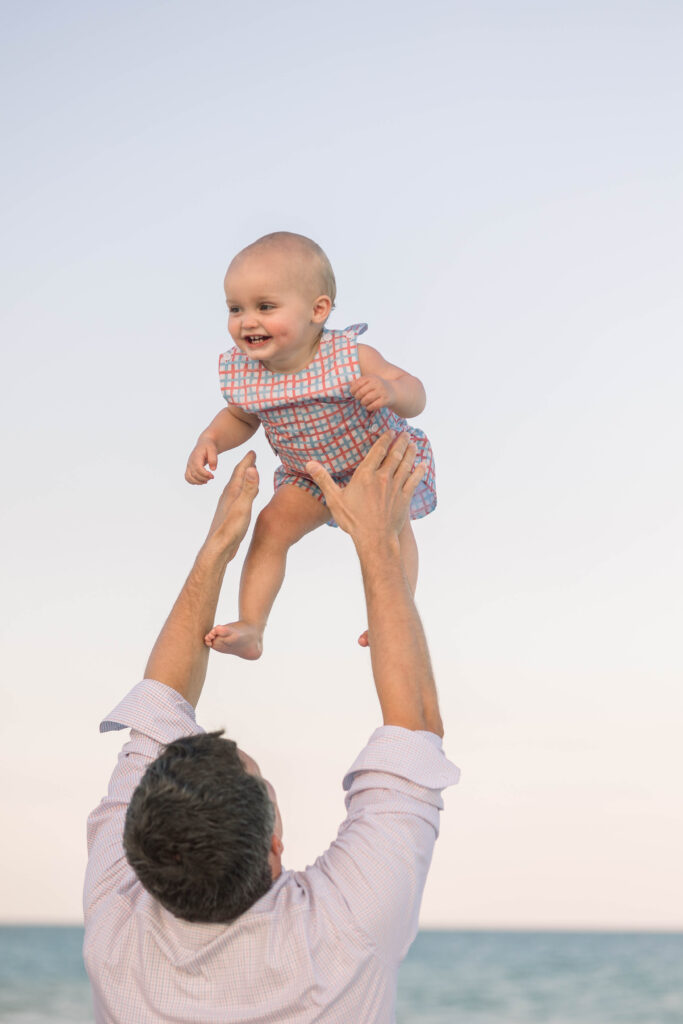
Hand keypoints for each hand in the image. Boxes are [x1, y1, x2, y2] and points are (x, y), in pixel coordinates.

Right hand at [186, 437, 217, 483]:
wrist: (204, 443)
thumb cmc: (209, 446)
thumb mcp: (213, 450)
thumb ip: (213, 459)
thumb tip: (213, 469)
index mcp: (196, 457)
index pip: (198, 468)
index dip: (205, 474)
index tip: (212, 476)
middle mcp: (190, 462)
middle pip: (194, 474)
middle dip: (204, 478)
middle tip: (212, 477)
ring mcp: (188, 465)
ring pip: (189, 477)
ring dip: (198, 482)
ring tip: (207, 481)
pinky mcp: (189, 468)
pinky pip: (187, 477)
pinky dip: (193, 482)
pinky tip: (202, 481)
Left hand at [206, 450, 258, 552]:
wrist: (218, 547)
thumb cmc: (231, 528)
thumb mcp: (243, 507)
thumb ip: (248, 488)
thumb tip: (252, 468)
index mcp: (232, 492)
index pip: (240, 472)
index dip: (247, 460)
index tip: (253, 450)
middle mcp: (228, 496)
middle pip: (237, 477)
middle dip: (245, 467)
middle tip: (251, 457)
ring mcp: (228, 506)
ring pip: (237, 488)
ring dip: (243, 479)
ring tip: (249, 474)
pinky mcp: (230, 515)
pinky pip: (237, 498)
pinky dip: (242, 492)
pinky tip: (242, 498)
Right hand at [306, 432, 424, 544]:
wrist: (375, 539)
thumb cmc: (353, 520)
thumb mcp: (334, 499)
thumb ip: (323, 479)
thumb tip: (309, 463)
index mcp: (366, 475)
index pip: (378, 451)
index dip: (385, 439)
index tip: (390, 432)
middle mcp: (383, 478)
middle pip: (395, 454)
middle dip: (401, 442)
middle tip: (405, 433)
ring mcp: (396, 487)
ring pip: (406, 464)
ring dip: (411, 452)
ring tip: (413, 443)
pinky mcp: (405, 498)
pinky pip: (414, 480)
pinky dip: (419, 471)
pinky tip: (422, 464)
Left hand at [349, 375, 395, 412]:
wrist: (393, 391)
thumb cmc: (377, 387)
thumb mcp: (369, 381)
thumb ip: (359, 382)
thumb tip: (351, 384)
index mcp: (372, 377)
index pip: (358, 383)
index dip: (353, 390)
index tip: (353, 393)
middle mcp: (377, 383)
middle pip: (361, 392)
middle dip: (358, 397)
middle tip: (359, 399)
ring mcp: (382, 391)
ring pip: (367, 399)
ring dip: (363, 403)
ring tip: (364, 403)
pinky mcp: (386, 400)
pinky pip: (374, 405)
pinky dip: (369, 407)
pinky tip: (369, 407)